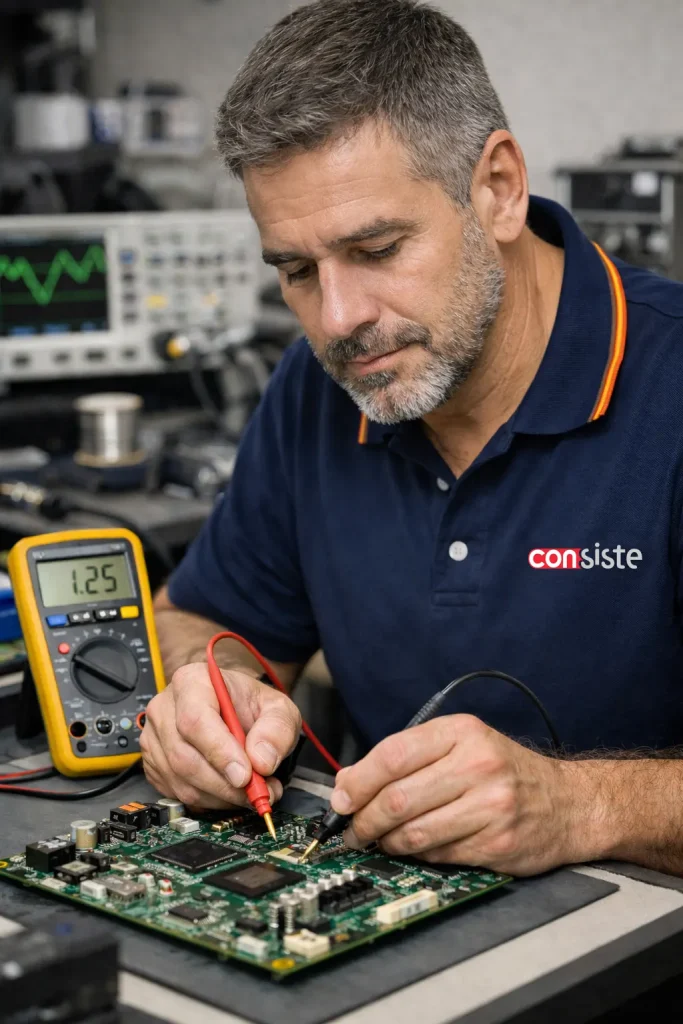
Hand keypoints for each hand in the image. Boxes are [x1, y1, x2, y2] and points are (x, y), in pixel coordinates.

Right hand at [140, 663, 301, 809]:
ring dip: (220, 795)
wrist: (234, 709)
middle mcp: (165, 708)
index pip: (195, 720)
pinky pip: (177, 793)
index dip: (219, 752)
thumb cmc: (248, 704)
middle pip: (184, 756)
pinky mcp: (153, 764)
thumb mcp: (278, 707)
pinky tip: (229, 792)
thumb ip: (277, 729)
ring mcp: (154, 738)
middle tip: (258, 791)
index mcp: (192, 682)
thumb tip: (262, 760)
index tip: (245, 774)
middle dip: (224, 783)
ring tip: (252, 792)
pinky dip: (208, 800)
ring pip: (181, 780)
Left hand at [330, 714, 584, 875]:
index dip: (358, 781)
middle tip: (353, 829)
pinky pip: (439, 855)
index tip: (341, 799)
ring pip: (415, 833)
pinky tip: (417, 849)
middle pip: (398, 798)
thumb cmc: (505, 770)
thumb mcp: (461, 744)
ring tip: (381, 841)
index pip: (393, 755)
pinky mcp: (498, 844)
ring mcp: (491, 806)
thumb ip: (408, 757)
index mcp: (462, 732)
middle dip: (365, 820)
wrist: (569, 802)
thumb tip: (348, 784)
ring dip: (387, 843)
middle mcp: (478, 764)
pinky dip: (419, 855)